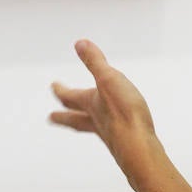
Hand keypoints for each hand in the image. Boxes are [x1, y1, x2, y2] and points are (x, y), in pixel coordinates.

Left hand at [50, 39, 160, 185]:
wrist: (140, 148)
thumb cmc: (124, 113)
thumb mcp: (109, 79)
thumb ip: (95, 62)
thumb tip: (79, 43)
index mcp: (91, 105)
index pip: (69, 97)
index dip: (60, 90)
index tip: (53, 86)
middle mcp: (97, 121)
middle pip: (74, 118)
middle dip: (62, 115)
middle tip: (51, 117)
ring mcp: (110, 134)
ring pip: (92, 128)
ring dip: (84, 123)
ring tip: (82, 124)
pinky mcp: (125, 143)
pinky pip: (113, 134)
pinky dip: (109, 130)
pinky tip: (115, 132)